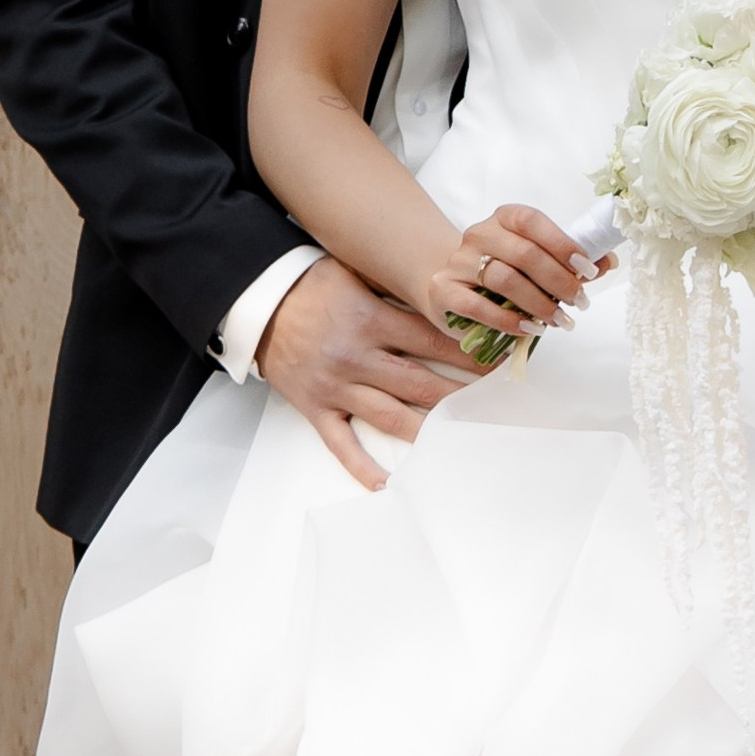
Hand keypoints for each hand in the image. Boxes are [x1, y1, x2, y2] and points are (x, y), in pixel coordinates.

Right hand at [257, 258, 474, 492]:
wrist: (260, 301)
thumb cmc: (312, 281)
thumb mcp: (356, 271)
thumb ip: (394, 286)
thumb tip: (441, 289)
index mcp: (371, 320)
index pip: (430, 340)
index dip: (466, 353)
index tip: (494, 361)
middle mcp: (357, 357)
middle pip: (418, 382)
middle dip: (458, 393)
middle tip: (490, 403)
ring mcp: (336, 387)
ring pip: (389, 416)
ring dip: (426, 429)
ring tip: (457, 437)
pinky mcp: (315, 408)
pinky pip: (341, 443)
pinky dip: (362, 466)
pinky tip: (386, 484)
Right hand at [429, 204, 606, 347]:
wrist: (450, 283)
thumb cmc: (502, 269)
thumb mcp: (534, 259)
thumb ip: (569, 260)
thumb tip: (608, 260)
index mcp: (504, 217)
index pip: (533, 222)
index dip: (562, 244)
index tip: (588, 269)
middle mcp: (479, 233)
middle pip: (523, 253)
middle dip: (558, 280)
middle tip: (579, 302)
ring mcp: (458, 261)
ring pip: (504, 280)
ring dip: (538, 303)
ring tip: (559, 320)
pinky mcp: (444, 291)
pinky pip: (479, 307)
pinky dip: (509, 321)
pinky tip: (530, 329)